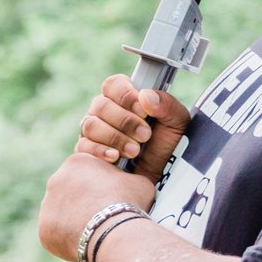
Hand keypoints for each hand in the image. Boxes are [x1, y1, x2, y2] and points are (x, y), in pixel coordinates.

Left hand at [36, 131, 156, 261]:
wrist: (113, 232)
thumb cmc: (129, 203)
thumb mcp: (139, 183)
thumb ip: (130, 180)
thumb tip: (133, 185)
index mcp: (77, 162)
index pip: (86, 172)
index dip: (100, 186)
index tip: (110, 198)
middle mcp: (55, 180)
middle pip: (70, 192)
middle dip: (84, 203)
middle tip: (102, 217)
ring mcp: (47, 206)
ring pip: (61, 214)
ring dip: (74, 221)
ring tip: (95, 233)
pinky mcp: (44, 229)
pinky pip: (56, 234)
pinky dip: (69, 239)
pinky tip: (86, 243)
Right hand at [76, 75, 191, 177]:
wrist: (163, 176)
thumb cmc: (169, 145)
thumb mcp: (177, 122)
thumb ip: (166, 105)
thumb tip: (145, 96)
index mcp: (125, 98)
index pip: (113, 85)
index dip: (126, 96)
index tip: (143, 111)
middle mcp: (105, 111)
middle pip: (100, 105)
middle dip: (125, 121)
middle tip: (145, 135)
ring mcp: (94, 131)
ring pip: (91, 125)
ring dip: (115, 137)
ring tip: (135, 151)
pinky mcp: (88, 151)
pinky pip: (84, 146)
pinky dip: (100, 151)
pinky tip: (115, 157)